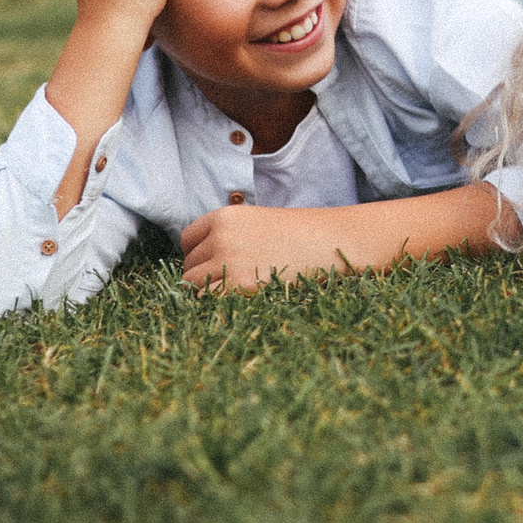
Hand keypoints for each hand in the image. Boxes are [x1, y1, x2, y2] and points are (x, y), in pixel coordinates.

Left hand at [179, 204, 371, 292]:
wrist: (334, 242)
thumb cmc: (301, 236)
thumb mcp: (257, 223)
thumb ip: (227, 236)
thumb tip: (198, 266)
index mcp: (225, 216)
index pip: (188, 240)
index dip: (201, 254)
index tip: (219, 263)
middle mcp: (221, 237)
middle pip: (189, 265)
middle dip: (206, 276)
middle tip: (236, 281)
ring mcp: (228, 262)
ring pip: (193, 286)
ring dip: (209, 293)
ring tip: (238, 292)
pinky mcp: (239, 287)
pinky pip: (207, 302)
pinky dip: (217, 306)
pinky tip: (239, 302)